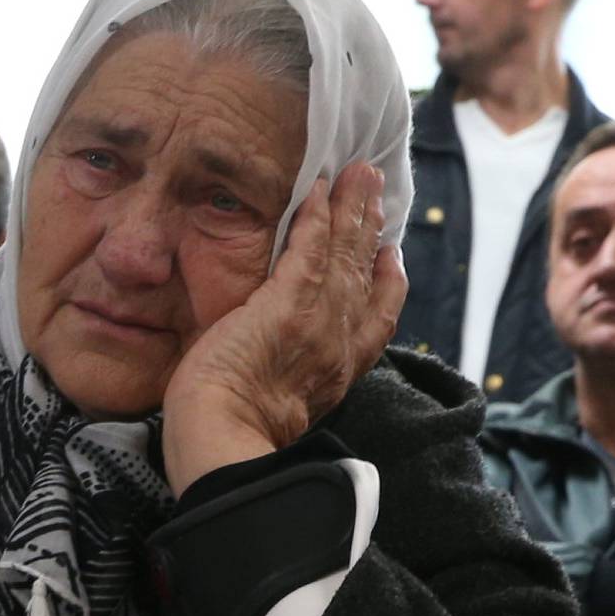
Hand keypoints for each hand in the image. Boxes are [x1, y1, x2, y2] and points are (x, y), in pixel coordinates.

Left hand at [161, 163, 406, 496]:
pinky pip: (310, 249)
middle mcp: (339, 345)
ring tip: (360, 173)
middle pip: (364, 275)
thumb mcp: (283, 411)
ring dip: (353, 208)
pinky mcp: (287, 304)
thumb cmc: (233, 437)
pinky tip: (320, 190)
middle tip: (376, 190)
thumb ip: (292, 382)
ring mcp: (317, 321)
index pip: (374, 320)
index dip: (386, 284)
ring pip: (345, 254)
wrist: (223, 441)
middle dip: (371, 229)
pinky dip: (318, 217)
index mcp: (338, 374)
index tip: (390, 258)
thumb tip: (278, 370)